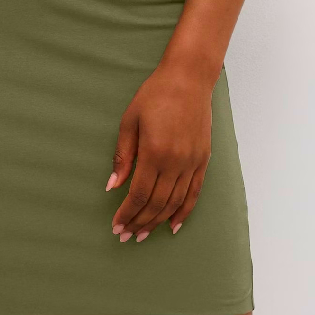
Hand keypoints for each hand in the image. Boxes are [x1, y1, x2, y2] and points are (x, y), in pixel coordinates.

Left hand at [107, 64, 212, 242]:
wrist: (189, 78)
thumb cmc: (155, 95)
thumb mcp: (129, 121)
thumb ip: (122, 156)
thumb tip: (112, 186)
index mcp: (155, 152)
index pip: (138, 194)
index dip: (126, 213)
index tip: (116, 226)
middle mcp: (176, 162)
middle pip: (156, 203)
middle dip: (139, 222)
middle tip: (126, 235)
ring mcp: (192, 162)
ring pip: (174, 203)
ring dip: (157, 222)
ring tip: (143, 234)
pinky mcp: (203, 160)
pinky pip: (194, 193)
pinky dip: (183, 212)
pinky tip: (173, 225)